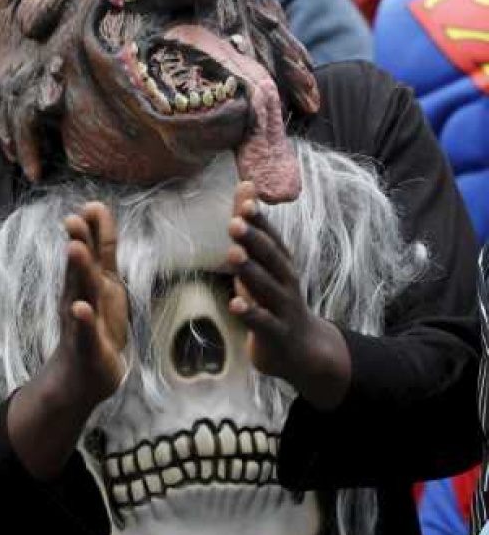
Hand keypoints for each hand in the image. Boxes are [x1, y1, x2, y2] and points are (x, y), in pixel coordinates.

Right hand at [58, 202, 128, 406]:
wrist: (83, 377)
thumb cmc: (95, 324)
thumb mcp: (103, 283)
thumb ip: (101, 249)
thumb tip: (96, 209)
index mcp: (91, 282)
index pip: (96, 251)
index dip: (96, 229)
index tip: (93, 205)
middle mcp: (82, 296)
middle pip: (83, 266)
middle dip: (80, 242)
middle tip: (74, 218)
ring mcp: (83, 322)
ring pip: (82, 293)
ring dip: (79, 271)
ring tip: (75, 248)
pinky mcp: (87, 347)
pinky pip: (85, 332)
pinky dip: (82, 320)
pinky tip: (80, 308)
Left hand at [227, 182, 350, 410]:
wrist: (302, 350)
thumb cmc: (275, 299)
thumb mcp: (264, 263)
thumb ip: (251, 226)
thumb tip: (245, 184)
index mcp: (282, 263)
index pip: (271, 237)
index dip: (259, 220)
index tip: (246, 201)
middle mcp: (286, 281)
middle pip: (270, 258)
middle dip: (254, 240)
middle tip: (235, 223)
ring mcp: (283, 308)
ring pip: (266, 288)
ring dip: (250, 271)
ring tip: (232, 255)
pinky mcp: (276, 333)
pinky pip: (263, 323)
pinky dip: (250, 314)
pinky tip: (235, 305)